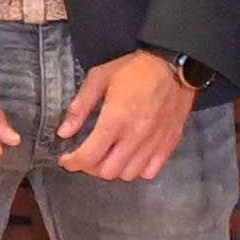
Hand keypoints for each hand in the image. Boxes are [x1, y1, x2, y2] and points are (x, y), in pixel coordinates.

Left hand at [55, 47, 201, 181]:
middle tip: (87, 154)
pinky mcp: (170, 144)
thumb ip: (80, 107)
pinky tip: (130, 156)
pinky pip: (150, 171)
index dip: (72, 163)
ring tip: (107, 155)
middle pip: (107, 172)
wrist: (175, 65)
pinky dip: (137, 169)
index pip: (89, 156)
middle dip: (91, 167)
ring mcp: (155, 142)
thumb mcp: (99, 78)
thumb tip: (64, 132)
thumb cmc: (136, 69)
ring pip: (128, 174)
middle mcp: (136, 135)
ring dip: (113, 169)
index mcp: (116, 118)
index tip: (66, 160)